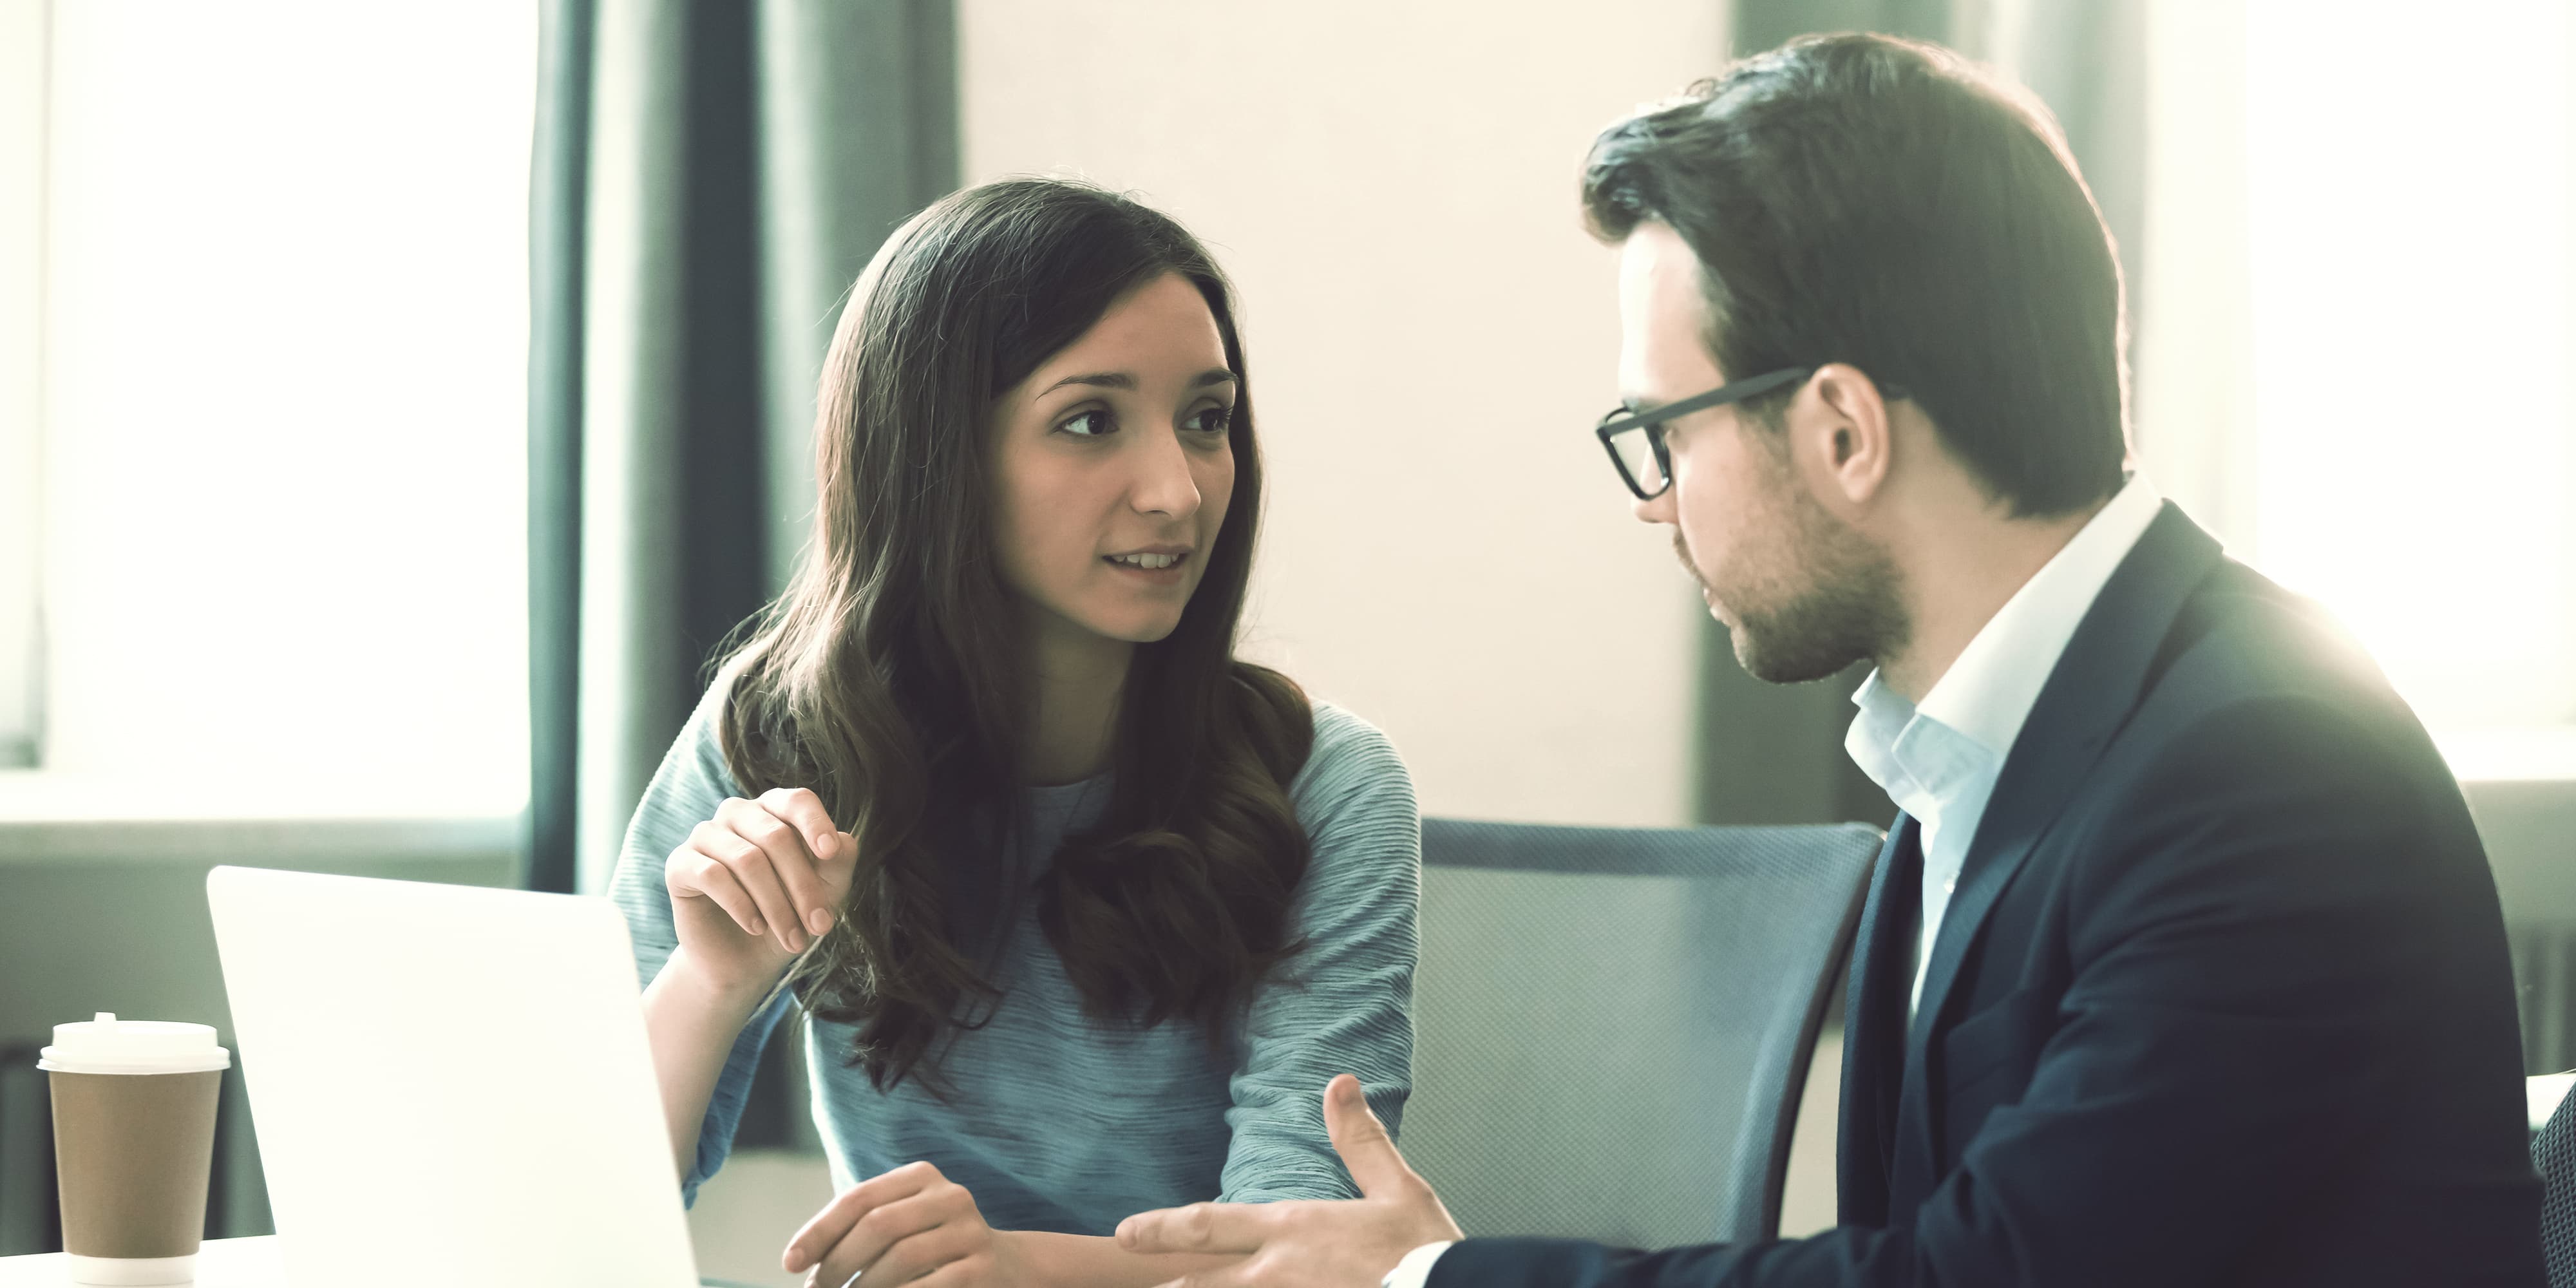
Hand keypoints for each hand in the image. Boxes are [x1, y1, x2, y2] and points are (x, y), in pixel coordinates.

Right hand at [664, 788, 856, 993]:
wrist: (744, 959)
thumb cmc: (788, 915)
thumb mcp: (824, 892)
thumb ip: (837, 864)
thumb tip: (847, 841)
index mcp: (774, 809)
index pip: (796, 800)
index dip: (815, 823)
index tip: (830, 852)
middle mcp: (738, 813)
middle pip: (776, 836)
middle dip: (803, 886)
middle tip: (821, 926)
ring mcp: (705, 835)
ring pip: (747, 859)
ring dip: (776, 905)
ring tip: (793, 939)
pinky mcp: (680, 863)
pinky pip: (713, 875)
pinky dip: (741, 905)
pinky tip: (756, 927)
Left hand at [783, 1161, 1026, 1286]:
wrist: (1006, 1269)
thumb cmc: (932, 1249)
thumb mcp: (902, 1226)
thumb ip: (861, 1230)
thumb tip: (802, 1261)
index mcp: (923, 1176)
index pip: (859, 1198)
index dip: (819, 1231)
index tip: (789, 1263)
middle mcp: (950, 1196)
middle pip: (878, 1225)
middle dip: (837, 1264)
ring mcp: (970, 1231)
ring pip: (900, 1258)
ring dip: (863, 1287)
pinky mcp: (981, 1268)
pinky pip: (927, 1287)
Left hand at [1114, 1074, 1461, 1287]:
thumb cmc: (1425, 1251)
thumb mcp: (1397, 1187)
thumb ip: (1359, 1140)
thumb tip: (1338, 1084)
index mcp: (1292, 1230)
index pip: (1208, 1223)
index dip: (1161, 1227)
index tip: (1125, 1232)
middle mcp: (1276, 1274)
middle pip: (1197, 1283)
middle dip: (1164, 1285)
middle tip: (1132, 1277)